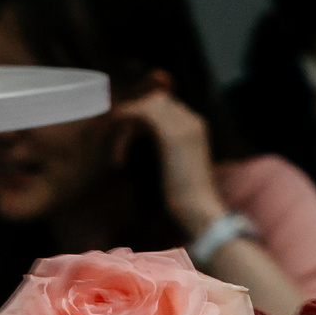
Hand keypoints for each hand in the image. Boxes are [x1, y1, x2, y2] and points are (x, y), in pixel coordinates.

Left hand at [109, 92, 228, 237]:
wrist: (200, 215)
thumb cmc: (187, 203)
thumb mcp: (175, 171)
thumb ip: (164, 154)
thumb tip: (141, 149)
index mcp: (196, 128)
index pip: (163, 106)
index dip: (140, 120)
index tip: (125, 145)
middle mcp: (192, 120)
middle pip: (153, 99)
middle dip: (131, 117)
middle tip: (115, 144)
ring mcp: (184, 124)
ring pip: (145, 104)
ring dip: (125, 123)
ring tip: (116, 153)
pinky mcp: (171, 134)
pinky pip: (139, 114)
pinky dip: (123, 129)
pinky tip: (117, 156)